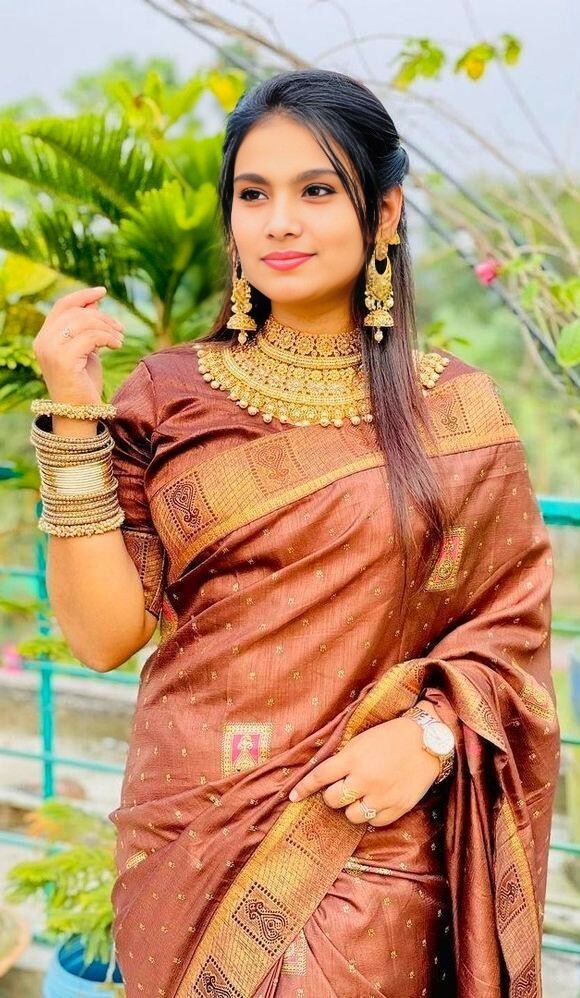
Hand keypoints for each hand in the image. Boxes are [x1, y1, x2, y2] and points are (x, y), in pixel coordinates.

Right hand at [32, 286, 124, 405]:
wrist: (80, 413)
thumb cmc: (84, 383)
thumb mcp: (87, 349)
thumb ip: (87, 327)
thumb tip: (95, 301)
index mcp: (44, 338)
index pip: (61, 306)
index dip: (82, 296)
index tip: (103, 291)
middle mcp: (43, 342)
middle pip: (76, 313)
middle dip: (102, 317)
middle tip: (120, 328)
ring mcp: (51, 351)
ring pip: (84, 322)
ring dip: (107, 328)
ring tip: (120, 340)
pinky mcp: (64, 360)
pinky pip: (91, 337)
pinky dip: (108, 338)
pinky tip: (117, 346)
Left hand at [288, 701, 441, 826]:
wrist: (428, 740)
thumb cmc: (392, 736)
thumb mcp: (361, 739)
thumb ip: (344, 757)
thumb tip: (324, 777)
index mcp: (353, 758)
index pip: (320, 777)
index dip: (304, 788)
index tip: (293, 797)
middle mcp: (365, 779)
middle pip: (333, 800)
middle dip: (332, 795)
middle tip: (341, 788)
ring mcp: (382, 796)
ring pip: (351, 815)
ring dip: (351, 807)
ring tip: (360, 795)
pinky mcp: (398, 807)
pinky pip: (374, 822)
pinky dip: (372, 814)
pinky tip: (376, 801)